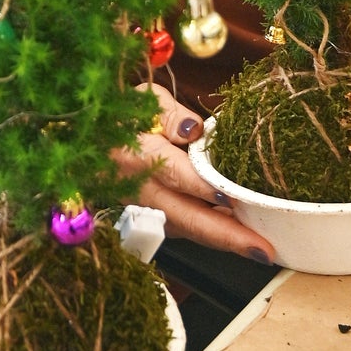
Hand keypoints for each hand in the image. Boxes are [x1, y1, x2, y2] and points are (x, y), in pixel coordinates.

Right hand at [111, 84, 274, 262]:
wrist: (87, 141)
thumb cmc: (120, 116)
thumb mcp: (143, 101)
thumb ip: (171, 114)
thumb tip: (195, 131)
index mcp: (137, 154)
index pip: (174, 173)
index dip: (203, 187)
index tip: (232, 198)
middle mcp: (140, 188)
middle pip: (185, 216)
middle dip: (226, 235)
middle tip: (262, 249)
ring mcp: (143, 208)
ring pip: (186, 229)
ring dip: (222, 241)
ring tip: (259, 247)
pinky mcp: (148, 217)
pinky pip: (183, 229)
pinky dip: (210, 234)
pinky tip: (237, 235)